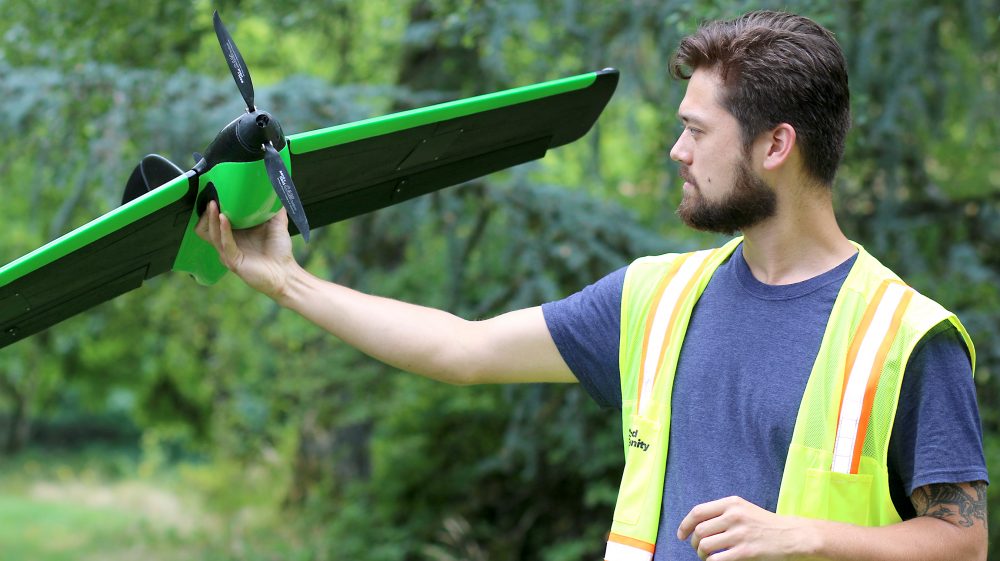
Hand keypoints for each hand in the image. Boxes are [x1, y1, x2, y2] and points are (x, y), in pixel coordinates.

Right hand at [195, 201, 299, 299]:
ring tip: (213, 204)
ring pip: (213, 234)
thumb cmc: (280, 252)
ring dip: (212, 218)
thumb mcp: (277, 225)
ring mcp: (229, 253)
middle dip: (207, 213)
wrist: (286, 273)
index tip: (215, 191)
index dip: (214, 209)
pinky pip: (225, 243)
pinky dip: (223, 230)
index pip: (217, 221)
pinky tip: (223, 218)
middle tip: (211, 197)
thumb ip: (275, 210)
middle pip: (209, 227)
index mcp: (235, 236)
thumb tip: (277, 191)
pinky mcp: (233, 261)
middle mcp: (228, 244)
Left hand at [677, 496, 819, 560]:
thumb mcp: (744, 509)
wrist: (793, 536)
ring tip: (707, 556)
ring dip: (701, 554)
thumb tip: (697, 525)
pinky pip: (717, 559)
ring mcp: (739, 534)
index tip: (681, 535)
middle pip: (700, 530)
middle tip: (698, 549)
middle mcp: (734, 516)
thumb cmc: (766, 524)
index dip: (685, 525)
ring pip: (705, 546)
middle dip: (694, 542)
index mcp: (732, 503)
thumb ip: (722, 512)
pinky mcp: (745, 552)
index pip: (698, 512)